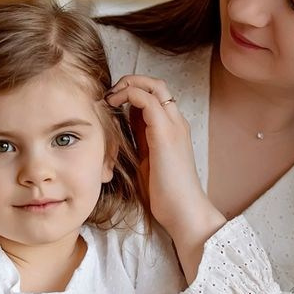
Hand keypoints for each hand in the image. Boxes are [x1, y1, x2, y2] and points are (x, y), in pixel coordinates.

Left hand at [106, 75, 224, 267]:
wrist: (184, 212)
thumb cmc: (165, 194)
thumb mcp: (147, 161)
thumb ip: (139, 142)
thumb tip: (121, 127)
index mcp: (171, 129)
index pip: (155, 96)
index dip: (132, 91)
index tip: (111, 102)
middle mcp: (175, 122)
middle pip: (156, 84)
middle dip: (130, 81)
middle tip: (109, 94)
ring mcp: (173, 126)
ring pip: (153, 86)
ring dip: (127, 84)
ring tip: (109, 97)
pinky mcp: (165, 134)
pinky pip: (146, 100)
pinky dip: (128, 95)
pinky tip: (112, 105)